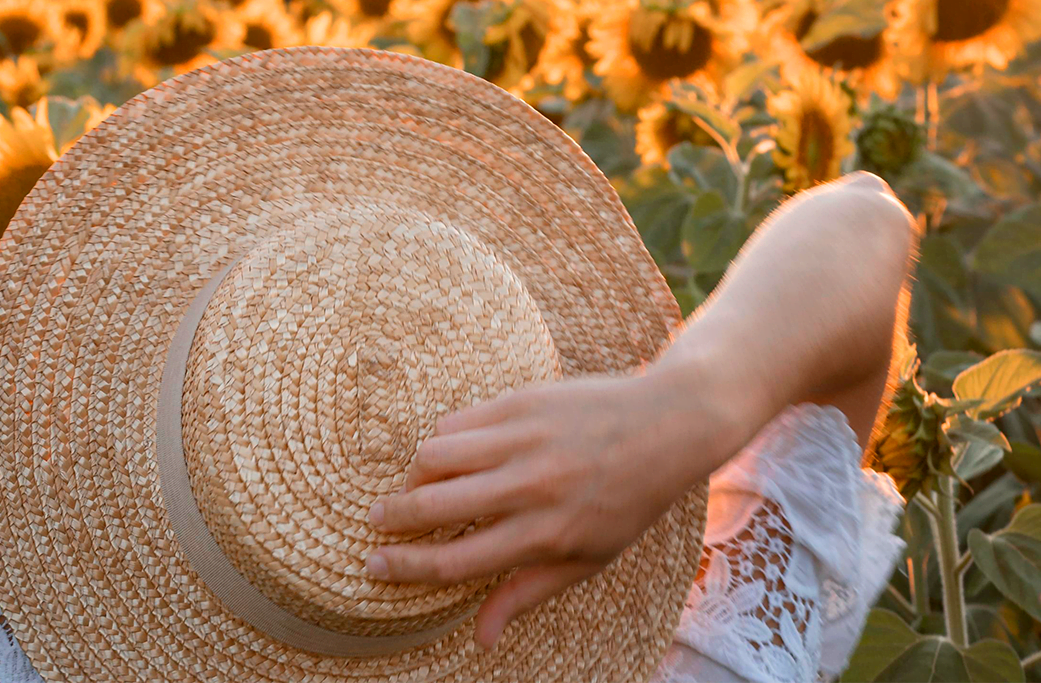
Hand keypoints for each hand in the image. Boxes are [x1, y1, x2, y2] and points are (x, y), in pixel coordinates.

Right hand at [366, 361, 747, 651]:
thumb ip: (526, 593)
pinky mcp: (520, 401)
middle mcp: (529, 486)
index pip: (455, 560)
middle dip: (391, 519)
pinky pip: (458, 422)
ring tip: (412, 488)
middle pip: (433, 506)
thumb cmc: (630, 500)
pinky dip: (441, 441)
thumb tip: (480, 638)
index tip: (374, 566)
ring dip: (412, 476)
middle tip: (374, 523)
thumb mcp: (588, 558)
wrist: (666, 424)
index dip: (406, 567)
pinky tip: (446, 454)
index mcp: (545, 533)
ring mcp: (523, 439)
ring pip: (435, 455)